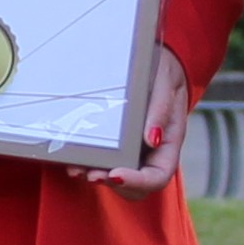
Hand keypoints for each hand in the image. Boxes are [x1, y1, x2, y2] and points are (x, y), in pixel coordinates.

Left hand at [75, 47, 192, 194]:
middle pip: (136, 186)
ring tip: (76, 170)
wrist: (153, 59)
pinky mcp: (117, 142)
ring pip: (117, 178)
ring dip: (96, 177)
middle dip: (113, 183)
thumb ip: (160, 109)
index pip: (158, 176)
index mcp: (169, 143)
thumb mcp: (165, 81)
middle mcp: (151, 152)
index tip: (115, 174)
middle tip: (91, 174)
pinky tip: (74, 158)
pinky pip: (104, 160)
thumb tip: (151, 139)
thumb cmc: (163, 69)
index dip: (138, 181)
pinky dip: (89, 163)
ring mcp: (134, 150)